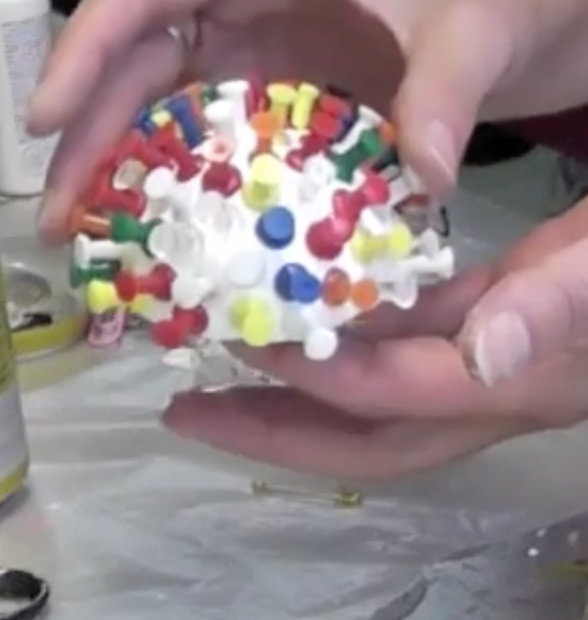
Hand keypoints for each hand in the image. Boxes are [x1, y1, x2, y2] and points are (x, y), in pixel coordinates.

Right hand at [28, 0, 531, 237]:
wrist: (495, 26)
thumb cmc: (475, 7)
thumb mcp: (469, 37)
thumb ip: (446, 93)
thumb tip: (421, 175)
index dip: (82, 54)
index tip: (43, 123)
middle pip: (125, 61)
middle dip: (82, 136)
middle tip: (56, 217)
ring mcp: (230, 49)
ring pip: (141, 103)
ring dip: (105, 166)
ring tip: (80, 235)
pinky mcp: (244, 96)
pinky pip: (180, 135)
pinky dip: (155, 180)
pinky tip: (142, 229)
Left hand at [164, 200, 587, 480]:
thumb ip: (564, 299)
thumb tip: (486, 356)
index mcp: (523, 376)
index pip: (392, 392)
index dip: (313, 374)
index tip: (239, 343)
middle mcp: (498, 387)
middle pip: (370, 438)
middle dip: (277, 431)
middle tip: (186, 410)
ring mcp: (492, 363)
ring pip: (378, 397)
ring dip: (297, 389)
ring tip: (216, 367)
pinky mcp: (492, 323)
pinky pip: (403, 348)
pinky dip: (345, 338)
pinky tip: (300, 311)